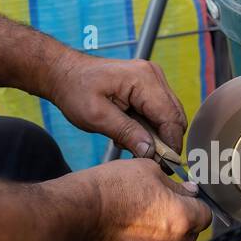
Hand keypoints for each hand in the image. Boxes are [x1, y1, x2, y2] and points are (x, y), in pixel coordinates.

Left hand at [43, 52, 187, 158]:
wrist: (65, 73)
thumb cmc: (76, 90)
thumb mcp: (96, 116)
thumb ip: (126, 133)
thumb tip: (150, 151)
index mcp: (143, 79)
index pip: (170, 117)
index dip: (170, 144)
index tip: (165, 166)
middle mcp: (154, 75)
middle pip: (175, 117)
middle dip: (165, 141)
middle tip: (147, 159)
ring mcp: (153, 78)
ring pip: (170, 115)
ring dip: (157, 134)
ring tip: (132, 142)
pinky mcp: (149, 84)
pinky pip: (160, 111)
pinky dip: (151, 126)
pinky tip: (132, 131)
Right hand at [80, 159, 212, 240]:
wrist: (80, 212)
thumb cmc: (113, 187)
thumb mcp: (150, 170)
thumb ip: (176, 184)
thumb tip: (190, 191)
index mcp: (182, 217)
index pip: (205, 215)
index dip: (196, 205)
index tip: (184, 198)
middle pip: (190, 234)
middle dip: (182, 221)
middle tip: (160, 206)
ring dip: (163, 235)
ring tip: (139, 218)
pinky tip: (128, 232)